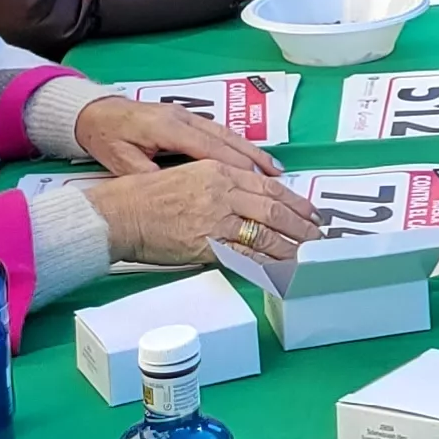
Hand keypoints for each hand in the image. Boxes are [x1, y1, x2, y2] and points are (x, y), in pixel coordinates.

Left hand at [71, 93, 283, 178]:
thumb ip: (149, 175)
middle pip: (227, 138)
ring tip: (274, 171)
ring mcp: (186, 115)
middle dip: (254, 159)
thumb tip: (175, 193)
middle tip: (279, 178)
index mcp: (169, 128)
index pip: (209, 148)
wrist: (93, 111)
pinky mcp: (185, 117)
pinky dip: (238, 145)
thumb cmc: (107, 137)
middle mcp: (183, 117)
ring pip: (227, 133)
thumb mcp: (122, 161)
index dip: (235, 166)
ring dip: (251, 151)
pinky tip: (250, 158)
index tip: (258, 182)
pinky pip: (219, 132)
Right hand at [82, 159, 323, 267]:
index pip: (266, 185)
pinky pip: (244, 254)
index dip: (293, 200)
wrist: (121, 213)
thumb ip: (220, 189)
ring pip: (264, 231)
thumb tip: (246, 206)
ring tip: (307, 254)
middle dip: (300, 223)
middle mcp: (221, 190)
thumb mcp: (189, 178)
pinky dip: (266, 262)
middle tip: (318, 235)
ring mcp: (216, 217)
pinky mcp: (207, 243)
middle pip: (273, 207)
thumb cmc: (147, 197)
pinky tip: (280, 268)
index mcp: (218, 170)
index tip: (310, 211)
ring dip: (290, 245)